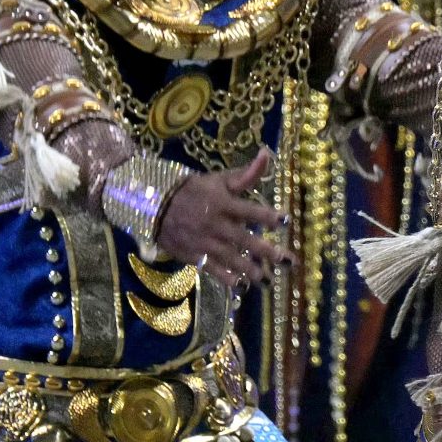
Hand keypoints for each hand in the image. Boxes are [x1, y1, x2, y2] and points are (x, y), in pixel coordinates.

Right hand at [154, 147, 289, 288]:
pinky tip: (242, 287)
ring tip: (268, 280)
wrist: (155, 206)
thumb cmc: (194, 191)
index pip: (249, 210)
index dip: (267, 216)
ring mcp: (205, 242)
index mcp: (222, 203)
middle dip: (267, 251)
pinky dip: (227, 279)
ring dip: (251, 270)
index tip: (285, 221)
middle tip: (287, 261)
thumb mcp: (218, 180)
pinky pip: (212, 270)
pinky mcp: (195, 256)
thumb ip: (245, 174)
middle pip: (244, 239)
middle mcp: (215, 224)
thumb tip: (267, 154)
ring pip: (231, 258)